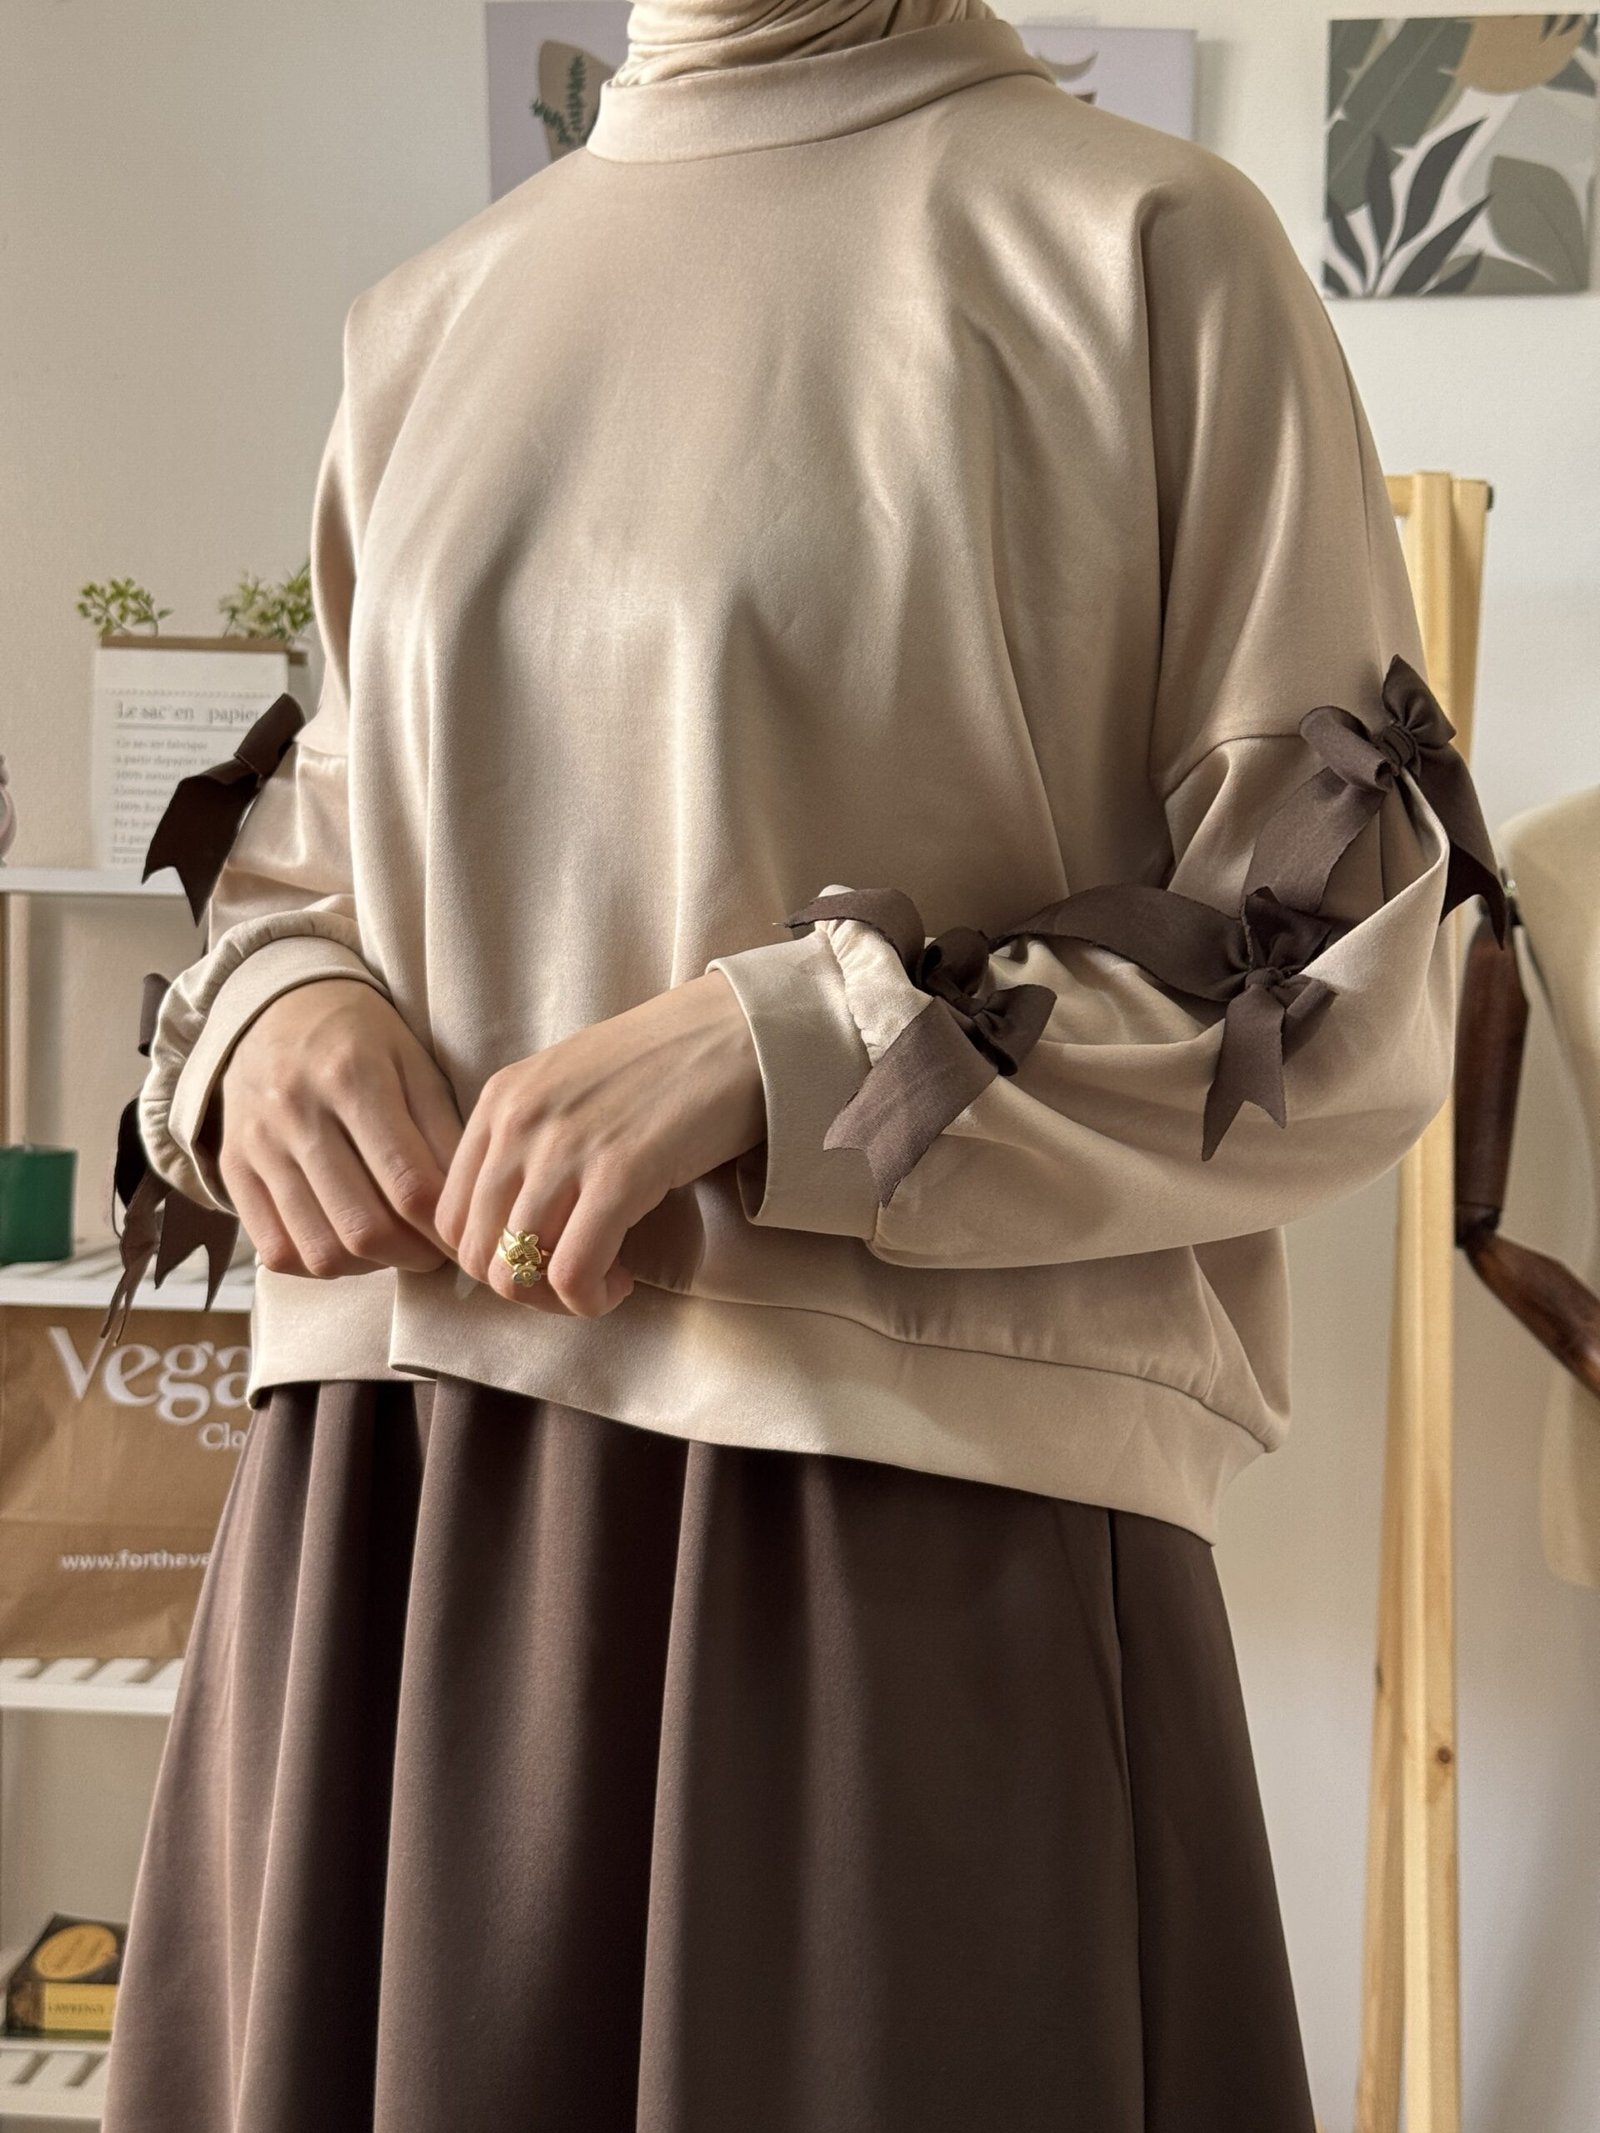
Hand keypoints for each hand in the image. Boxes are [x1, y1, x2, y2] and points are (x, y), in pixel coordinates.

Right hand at [213, 978, 464, 1278]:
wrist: (276, 1009)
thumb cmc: (363, 1040)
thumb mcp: (416, 1064)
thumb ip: (444, 1133)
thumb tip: (466, 1208)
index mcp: (353, 1076)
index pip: (410, 1185)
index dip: (445, 1228)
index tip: (464, 1236)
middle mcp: (298, 1112)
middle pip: (363, 1228)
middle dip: (413, 1256)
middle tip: (434, 1251)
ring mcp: (259, 1145)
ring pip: (319, 1250)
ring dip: (370, 1268)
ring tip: (395, 1248)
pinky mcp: (233, 1169)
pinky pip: (276, 1250)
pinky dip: (319, 1264)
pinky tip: (347, 1245)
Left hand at [435, 970, 764, 1318]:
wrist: (736, 1031)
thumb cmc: (663, 1064)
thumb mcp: (568, 1088)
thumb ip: (531, 1141)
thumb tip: (515, 1224)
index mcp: (500, 1101)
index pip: (449, 1215)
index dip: (489, 1258)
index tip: (538, 1257)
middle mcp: (519, 1123)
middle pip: (476, 1253)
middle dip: (521, 1287)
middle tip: (572, 1280)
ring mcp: (565, 1148)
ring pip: (516, 1273)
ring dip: (558, 1299)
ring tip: (602, 1281)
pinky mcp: (619, 1175)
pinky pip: (573, 1273)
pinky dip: (591, 1298)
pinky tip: (622, 1281)